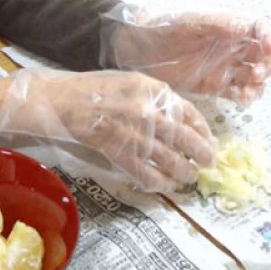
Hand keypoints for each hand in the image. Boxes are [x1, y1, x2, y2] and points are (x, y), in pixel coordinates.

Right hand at [0, 69, 214, 191]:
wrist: (61, 101)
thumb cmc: (93, 89)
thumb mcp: (131, 83)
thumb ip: (155, 99)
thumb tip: (178, 119)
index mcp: (154, 90)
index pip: (190, 112)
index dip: (203, 131)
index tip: (209, 141)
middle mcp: (149, 111)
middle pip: (186, 138)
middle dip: (201, 154)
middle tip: (208, 164)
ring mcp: (135, 133)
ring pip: (170, 159)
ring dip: (183, 172)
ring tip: (188, 178)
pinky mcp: (119, 152)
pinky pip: (147, 173)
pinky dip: (158, 182)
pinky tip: (164, 186)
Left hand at [101, 7, 270, 105]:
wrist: (139, 45)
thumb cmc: (165, 26)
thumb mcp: (194, 21)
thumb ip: (220, 25)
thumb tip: (248, 27)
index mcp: (228, 26)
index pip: (260, 29)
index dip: (270, 39)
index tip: (270, 50)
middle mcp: (229, 46)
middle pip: (261, 55)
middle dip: (266, 65)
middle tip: (257, 75)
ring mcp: (223, 67)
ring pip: (253, 77)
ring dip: (258, 84)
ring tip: (249, 90)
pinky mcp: (213, 85)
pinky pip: (237, 92)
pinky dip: (245, 97)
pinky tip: (242, 100)